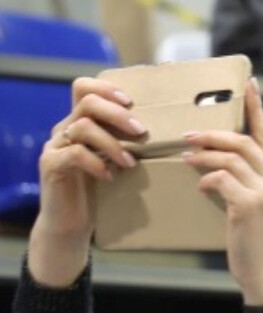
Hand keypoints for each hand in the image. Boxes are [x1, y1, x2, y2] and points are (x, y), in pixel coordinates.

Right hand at [30, 77, 144, 283]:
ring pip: (83, 127)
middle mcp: (65, 129)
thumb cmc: (99, 193)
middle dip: (117, 114)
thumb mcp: (115, 163)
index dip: (106, 88)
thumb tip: (161, 136)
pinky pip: (73, 154)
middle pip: (87, 102)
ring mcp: (56, 146)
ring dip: (112, 142)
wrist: (71, 224)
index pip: (83, 88)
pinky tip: (110, 176)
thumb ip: (126, 145)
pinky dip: (96, 163)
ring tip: (130, 162)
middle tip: (141, 131)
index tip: (131, 102)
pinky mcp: (50, 165)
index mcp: (80, 123)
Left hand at [181, 78, 262, 299]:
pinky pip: (221, 179)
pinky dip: (207, 178)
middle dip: (212, 134)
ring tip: (186, 157)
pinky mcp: (250, 206)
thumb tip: (214, 162)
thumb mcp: (259, 206)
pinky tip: (201, 186)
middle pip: (242, 141)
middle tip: (188, 135)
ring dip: (204, 154)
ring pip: (230, 157)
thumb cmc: (257, 241)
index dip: (257, 108)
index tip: (249, 84)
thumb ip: (247, 181)